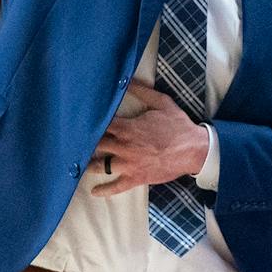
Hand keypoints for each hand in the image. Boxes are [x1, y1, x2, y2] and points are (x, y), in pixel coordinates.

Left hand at [93, 81, 209, 194]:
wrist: (194, 150)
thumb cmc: (179, 126)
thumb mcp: (162, 102)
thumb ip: (143, 91)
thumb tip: (128, 80)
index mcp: (128, 127)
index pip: (101, 124)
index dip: (91, 124)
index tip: (82, 123)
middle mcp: (124, 146)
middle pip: (96, 145)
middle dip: (87, 144)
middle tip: (78, 144)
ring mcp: (129, 164)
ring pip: (101, 166)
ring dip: (90, 165)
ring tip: (82, 165)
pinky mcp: (136, 178)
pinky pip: (116, 187)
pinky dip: (104, 190)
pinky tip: (95, 191)